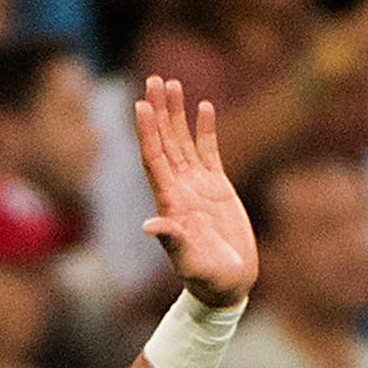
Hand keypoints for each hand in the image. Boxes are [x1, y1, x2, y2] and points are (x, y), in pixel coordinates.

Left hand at [133, 75, 257, 307]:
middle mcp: (179, 190)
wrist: (227, 286)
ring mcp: (197, 187)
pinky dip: (205, 129)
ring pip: (183, 142)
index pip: (154, 160)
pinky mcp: (217, 188)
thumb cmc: (208, 280)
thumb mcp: (190, 263)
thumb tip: (150, 226)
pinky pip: (209, 151)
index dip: (147, 133)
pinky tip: (202, 107)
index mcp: (169, 204)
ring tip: (171, 83)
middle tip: (154, 80)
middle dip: (159, 111)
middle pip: (165, 143)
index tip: (141, 105)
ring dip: (176, 114)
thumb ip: (173, 242)